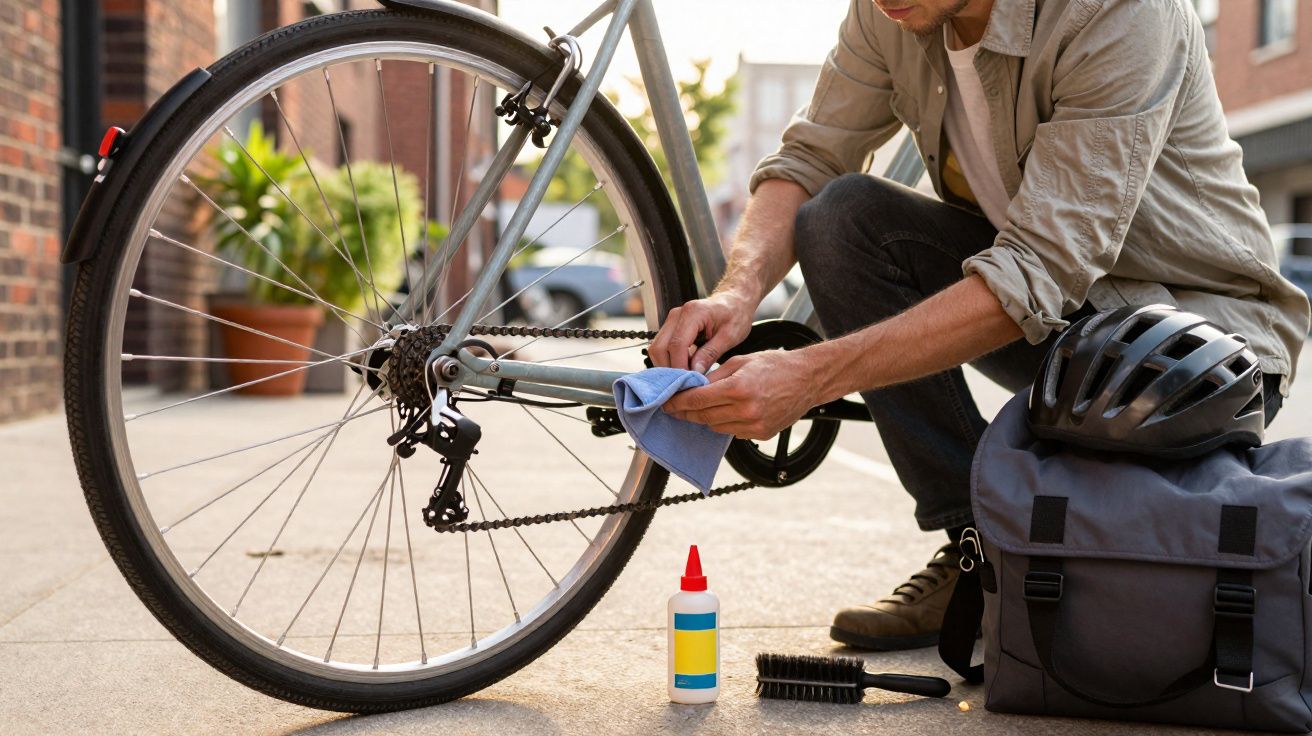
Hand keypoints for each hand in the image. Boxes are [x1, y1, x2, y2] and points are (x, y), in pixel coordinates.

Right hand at [649, 291, 755, 372]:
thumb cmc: (735, 315)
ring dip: (667, 366)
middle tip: (686, 383)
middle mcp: (677, 314)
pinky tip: (685, 368)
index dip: (680, 367)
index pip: (677, 345)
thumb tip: (694, 372)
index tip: (689, 382)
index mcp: (693, 313)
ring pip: (657, 349)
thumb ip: (711, 353)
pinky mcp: (671, 327)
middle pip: (660, 348)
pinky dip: (670, 360)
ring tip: (686, 376)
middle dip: (669, 369)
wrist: (734, 301)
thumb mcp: (730, 336)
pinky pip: (662, 347)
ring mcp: (671, 320)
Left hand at [664, 348, 821, 439]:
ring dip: (704, 419)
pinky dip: (723, 423)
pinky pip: (732, 432)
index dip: (678, 402)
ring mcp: (754, 425)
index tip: (667, 402)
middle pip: (703, 417)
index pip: (697, 400)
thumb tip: (691, 386)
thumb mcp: (741, 361)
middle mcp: (746, 410)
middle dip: (686, 413)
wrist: (808, 379)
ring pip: (715, 427)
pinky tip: (722, 413)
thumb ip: (715, 377)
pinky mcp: (761, 433)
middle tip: (674, 408)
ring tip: (698, 409)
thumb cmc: (777, 365)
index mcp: (738, 388)